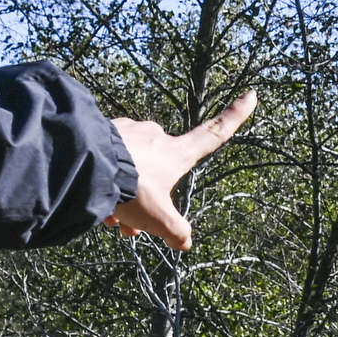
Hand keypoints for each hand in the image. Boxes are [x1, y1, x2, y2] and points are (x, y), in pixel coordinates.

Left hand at [104, 91, 256, 250]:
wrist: (87, 166)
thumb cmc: (131, 189)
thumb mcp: (158, 219)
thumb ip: (176, 232)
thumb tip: (185, 242)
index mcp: (176, 153)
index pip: (213, 134)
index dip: (234, 116)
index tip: (251, 94)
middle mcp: (155, 136)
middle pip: (159, 167)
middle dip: (148, 193)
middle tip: (130, 224)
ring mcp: (129, 130)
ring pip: (131, 163)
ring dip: (123, 189)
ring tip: (108, 216)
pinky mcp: (103, 130)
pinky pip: (109, 155)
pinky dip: (105, 176)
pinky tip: (93, 196)